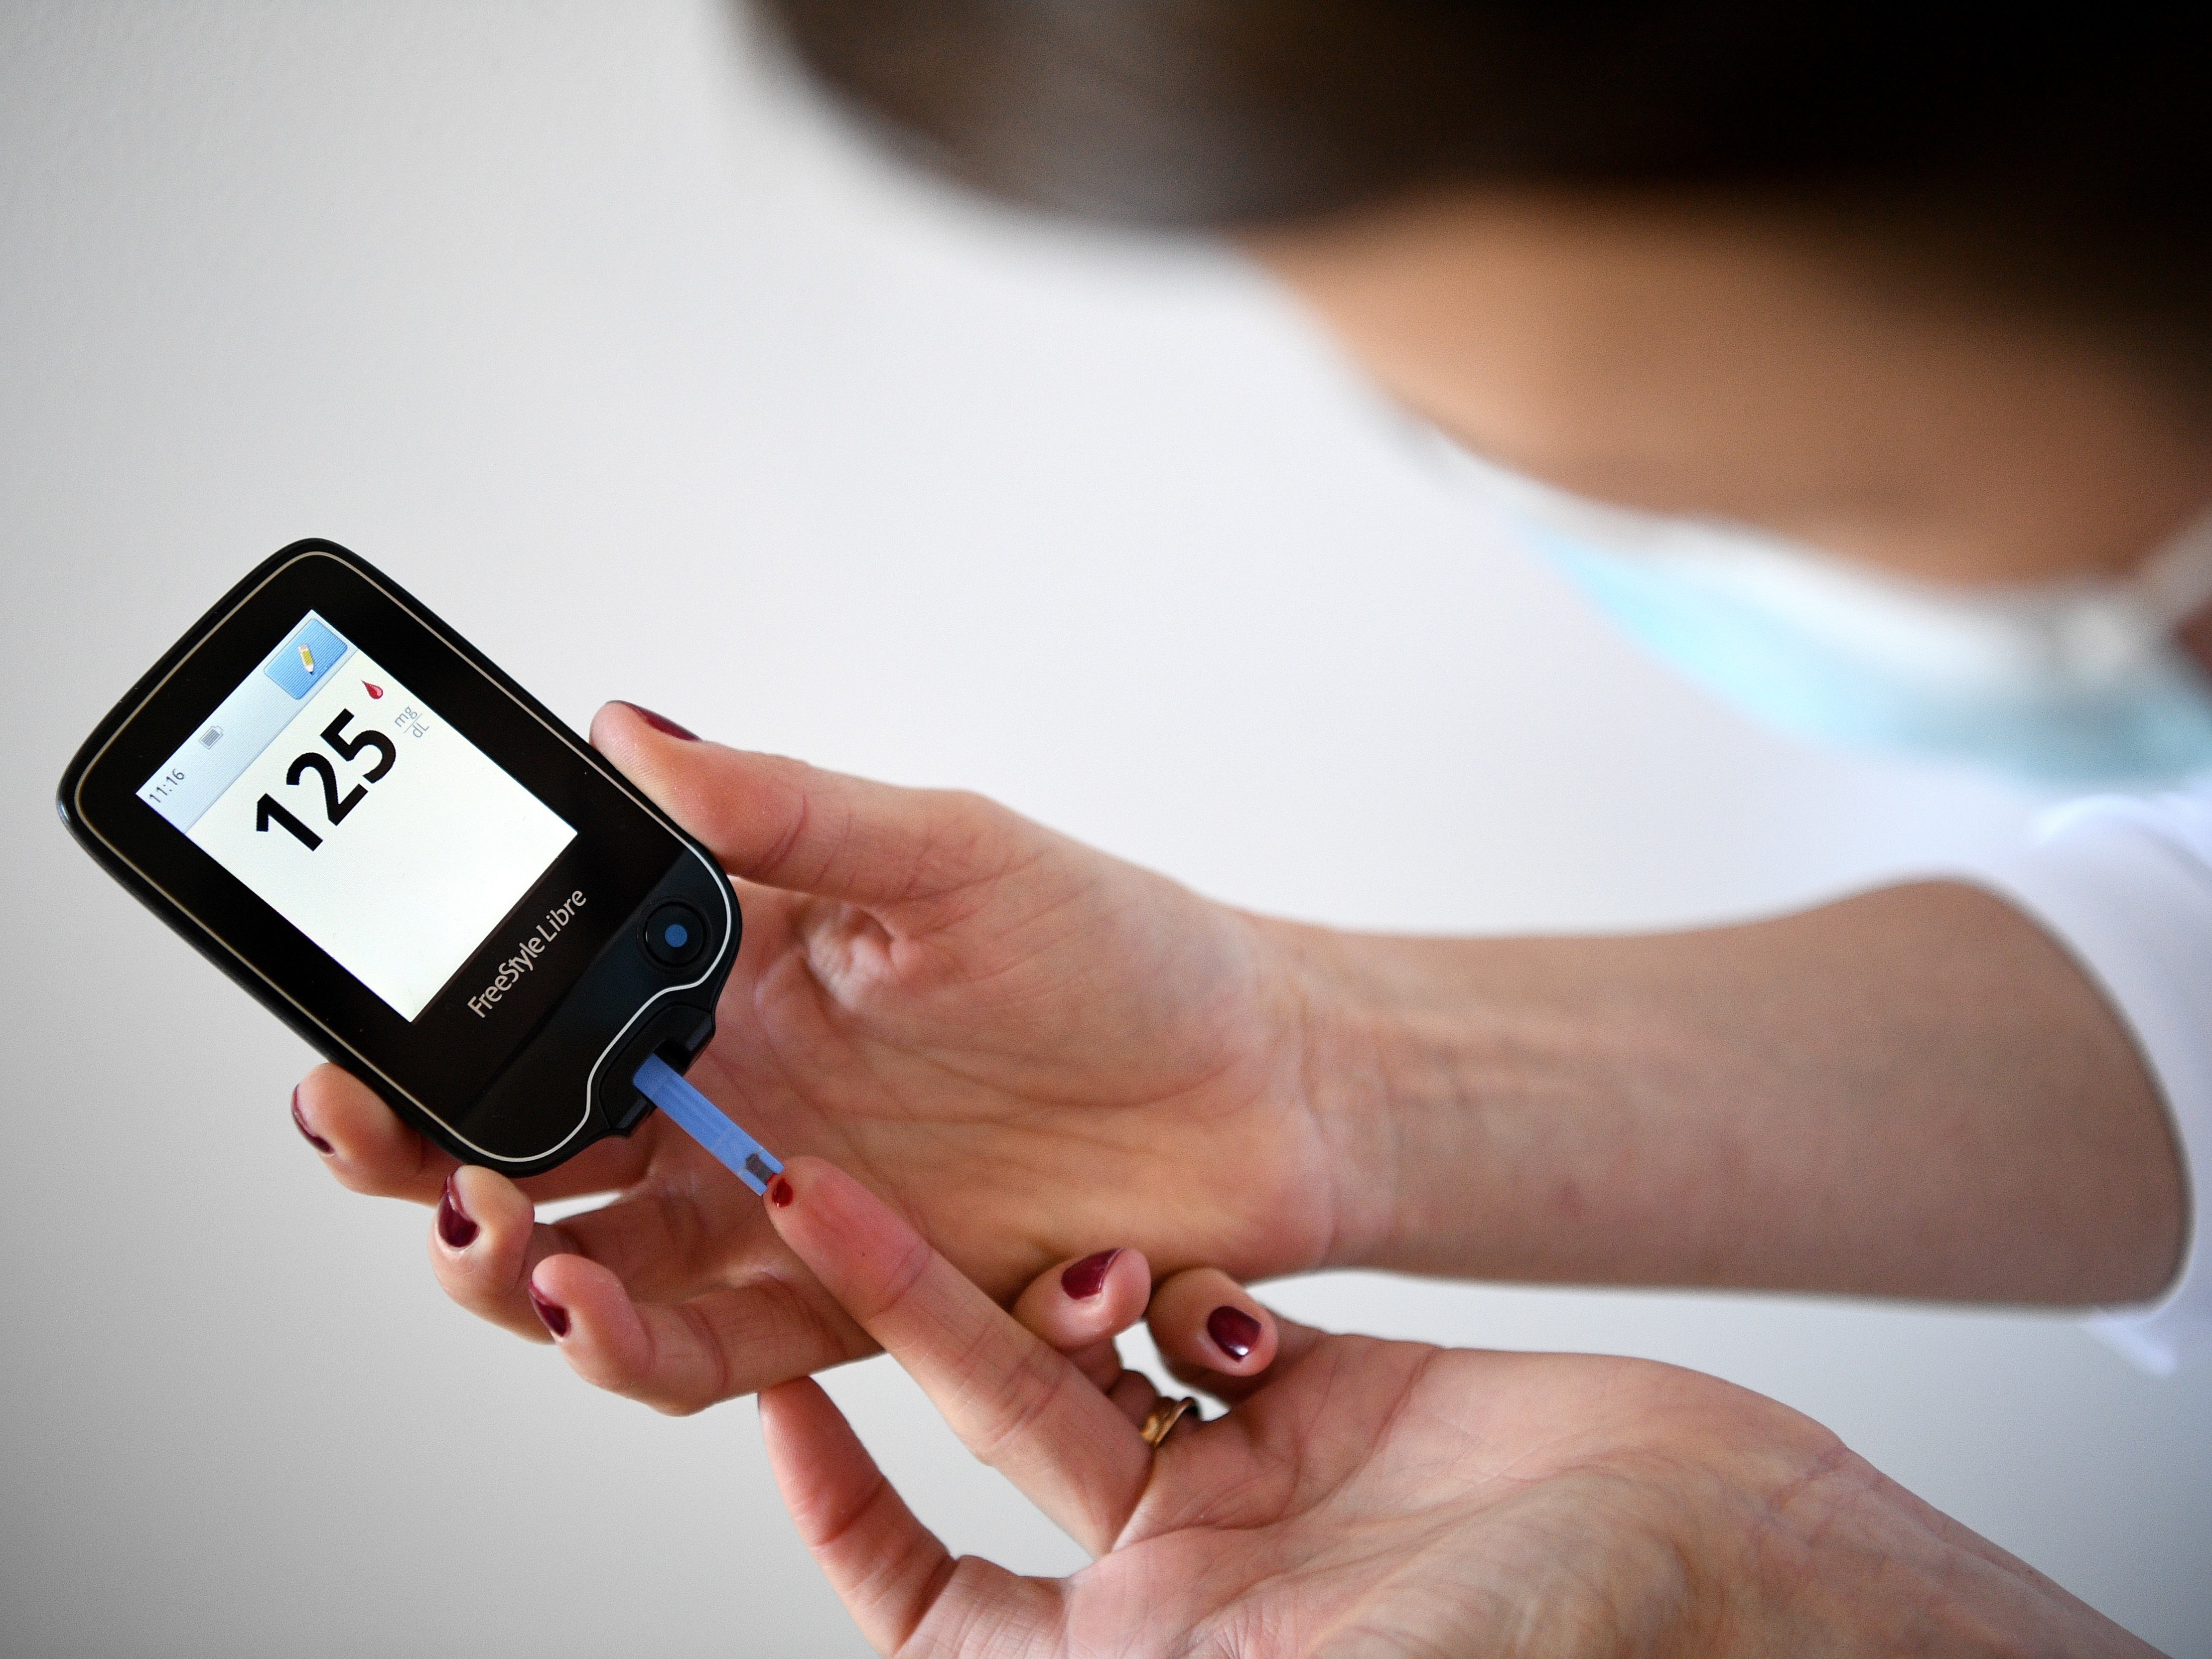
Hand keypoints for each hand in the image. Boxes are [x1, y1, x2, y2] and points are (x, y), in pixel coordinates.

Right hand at [293, 702, 1349, 1409]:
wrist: (1260, 1086)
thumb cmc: (1123, 951)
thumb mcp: (956, 854)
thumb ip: (790, 813)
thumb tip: (629, 729)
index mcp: (733, 968)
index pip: (541, 999)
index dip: (437, 1026)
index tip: (362, 1035)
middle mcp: (733, 1093)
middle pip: (531, 1147)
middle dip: (430, 1160)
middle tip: (388, 1147)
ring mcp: (780, 1206)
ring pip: (591, 1265)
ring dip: (517, 1272)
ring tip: (501, 1244)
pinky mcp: (844, 1304)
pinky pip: (704, 1348)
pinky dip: (637, 1348)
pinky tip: (606, 1315)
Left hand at [753, 1157, 2161, 1658]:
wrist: (1737, 1570)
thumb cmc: (1555, 1652)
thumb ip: (1183, 1657)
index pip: (931, 1605)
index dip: (842, 1521)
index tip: (780, 1409)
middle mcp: (1187, 1577)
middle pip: (1002, 1434)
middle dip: (919, 1323)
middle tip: (826, 1206)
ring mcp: (1261, 1480)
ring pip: (1100, 1356)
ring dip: (1053, 1285)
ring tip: (1022, 1218)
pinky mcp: (1336, 1397)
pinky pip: (1217, 1316)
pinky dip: (1197, 1282)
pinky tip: (1209, 1278)